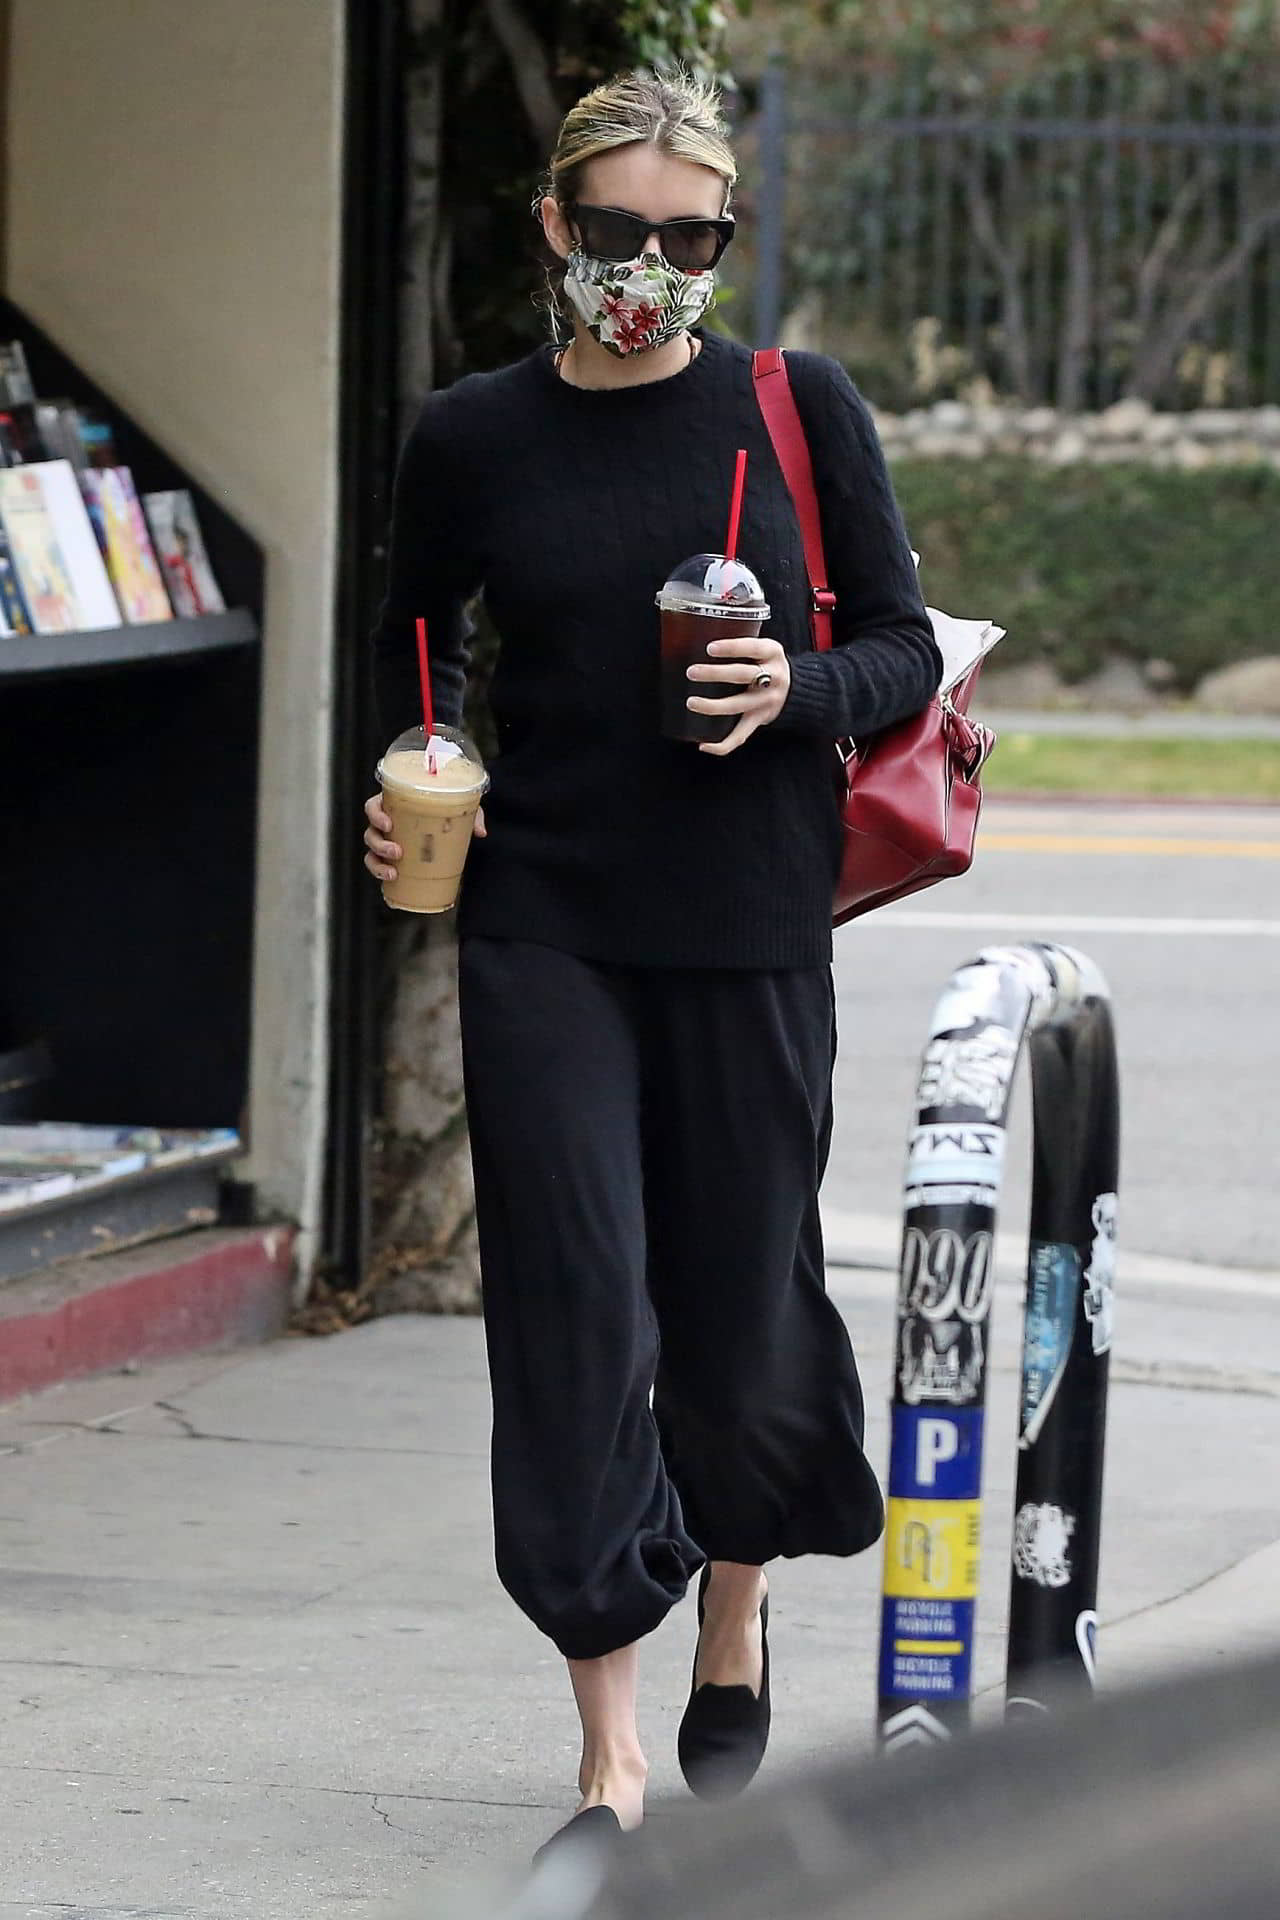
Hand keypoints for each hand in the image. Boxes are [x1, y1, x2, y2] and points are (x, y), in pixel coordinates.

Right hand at [363, 792, 485, 882]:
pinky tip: (392, 879)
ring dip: (378, 863)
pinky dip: (381, 874)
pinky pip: (378, 866)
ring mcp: (387, 841)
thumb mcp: (459, 807)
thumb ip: (470, 814)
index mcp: (394, 805)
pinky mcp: (391, 858)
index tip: (389, 824)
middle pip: (371, 832)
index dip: (375, 815)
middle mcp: (386, 823)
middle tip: (397, 852)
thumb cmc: (447, 809)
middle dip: (380, 844)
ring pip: (371, 852)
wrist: (448, 823)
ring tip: (394, 872)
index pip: (373, 806)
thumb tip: (480, 832)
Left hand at [685, 635, 791, 756]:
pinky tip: (703, 745)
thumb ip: (743, 644)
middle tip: (691, 672)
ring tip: (692, 703)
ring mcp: (767, 700)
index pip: (752, 647)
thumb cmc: (768, 663)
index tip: (710, 648)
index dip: (731, 648)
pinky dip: (723, 744)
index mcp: (772, 653)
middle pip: (743, 675)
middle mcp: (773, 676)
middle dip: (715, 674)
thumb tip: (698, 636)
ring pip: (738, 705)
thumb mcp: (764, 647)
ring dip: (713, 706)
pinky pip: (742, 735)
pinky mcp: (760, 719)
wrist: (798, 689)